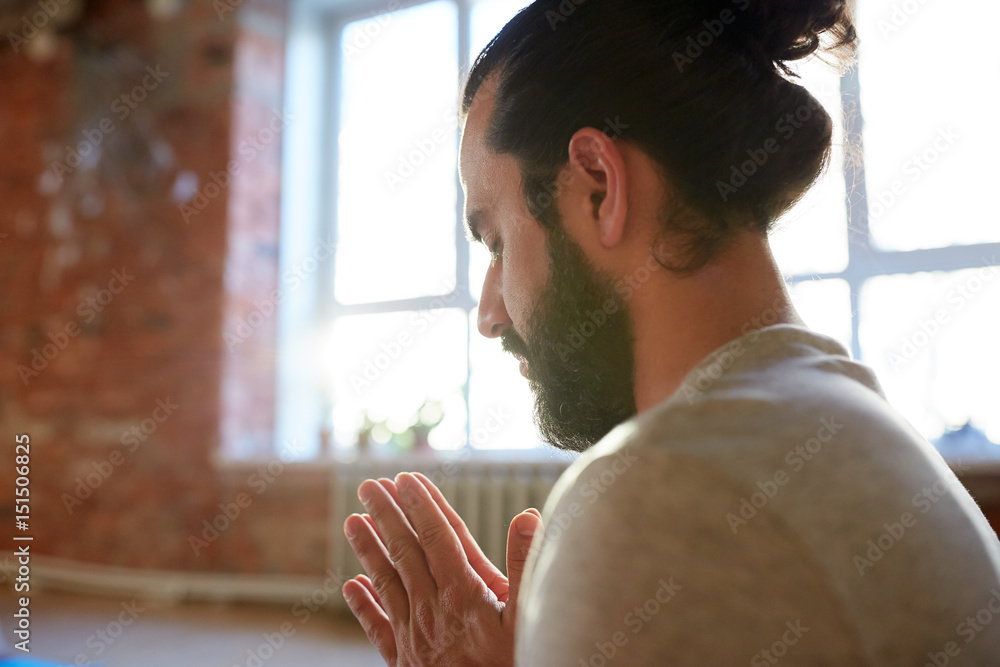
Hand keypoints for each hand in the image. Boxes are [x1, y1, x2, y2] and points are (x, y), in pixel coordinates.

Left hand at [342, 471, 542, 665]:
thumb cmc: (517, 666)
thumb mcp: (533, 617)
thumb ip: (527, 565)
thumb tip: (527, 516)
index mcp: (463, 594)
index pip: (436, 537)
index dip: (421, 505)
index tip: (405, 479)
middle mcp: (432, 609)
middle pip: (405, 551)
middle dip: (387, 515)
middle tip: (369, 487)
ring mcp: (414, 635)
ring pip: (386, 582)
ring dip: (368, 549)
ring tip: (352, 521)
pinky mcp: (404, 661)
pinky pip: (378, 627)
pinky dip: (363, 605)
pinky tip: (350, 587)